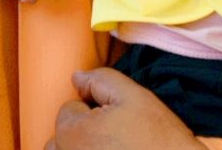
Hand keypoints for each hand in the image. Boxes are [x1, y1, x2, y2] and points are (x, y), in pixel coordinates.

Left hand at [46, 68, 204, 149]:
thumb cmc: (160, 140)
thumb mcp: (135, 97)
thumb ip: (100, 80)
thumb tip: (76, 78)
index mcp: (73, 132)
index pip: (69, 108)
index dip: (93, 108)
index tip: (115, 118)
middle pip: (61, 135)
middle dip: (81, 132)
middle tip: (114, 136)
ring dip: (80, 148)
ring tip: (112, 148)